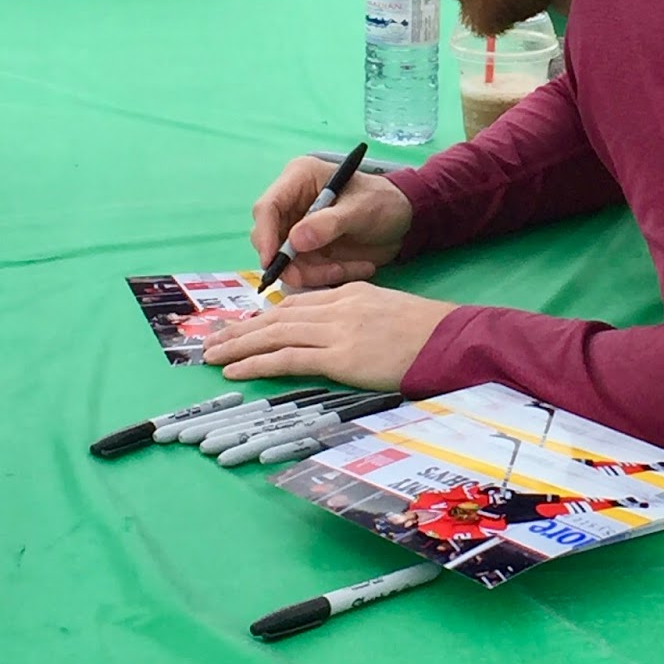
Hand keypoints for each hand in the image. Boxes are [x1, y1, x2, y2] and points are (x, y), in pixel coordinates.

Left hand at [201, 281, 456, 384]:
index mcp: (350, 293)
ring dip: (238, 345)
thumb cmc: (430, 333)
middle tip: (211, 340)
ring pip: (275, 334)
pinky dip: (257, 363)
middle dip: (241, 328)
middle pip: (278, 316)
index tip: (243, 327)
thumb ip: (359, 318)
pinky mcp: (340, 356)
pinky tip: (235, 370)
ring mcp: (338, 330)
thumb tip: (336, 335)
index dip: (264, 316)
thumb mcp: (389, 312)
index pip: (297, 304)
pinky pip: (288, 359)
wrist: (452, 339)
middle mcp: (338, 307)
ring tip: (211, 355)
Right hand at [250, 155, 413, 288]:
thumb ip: (329, 224)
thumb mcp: (360, 210)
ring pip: (287, 262)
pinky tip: (358, 267)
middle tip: (328, 272)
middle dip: (293, 262)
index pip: (267, 207)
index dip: (265, 236)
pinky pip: (306, 272)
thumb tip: (294, 241)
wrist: (406, 221)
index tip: (273, 262)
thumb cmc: (384, 202)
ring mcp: (298, 229)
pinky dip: (328, 276)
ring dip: (317, 272)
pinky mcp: (309, 251)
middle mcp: (292, 204)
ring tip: (354, 268)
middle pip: (269, 239)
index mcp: (299, 179)